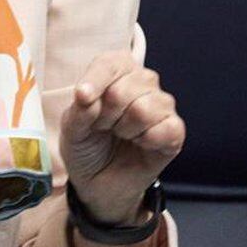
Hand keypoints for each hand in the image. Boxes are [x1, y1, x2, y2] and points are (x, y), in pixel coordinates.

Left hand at [59, 52, 184, 226]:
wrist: (98, 183)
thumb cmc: (87, 145)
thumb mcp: (72, 128)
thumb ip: (79, 110)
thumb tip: (85, 94)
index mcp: (116, 70)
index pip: (110, 64)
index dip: (94, 83)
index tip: (82, 99)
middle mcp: (142, 81)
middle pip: (122, 91)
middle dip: (106, 116)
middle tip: (104, 127)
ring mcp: (161, 105)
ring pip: (143, 110)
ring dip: (125, 130)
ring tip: (121, 136)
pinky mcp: (175, 130)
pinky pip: (166, 128)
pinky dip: (146, 142)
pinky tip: (140, 144)